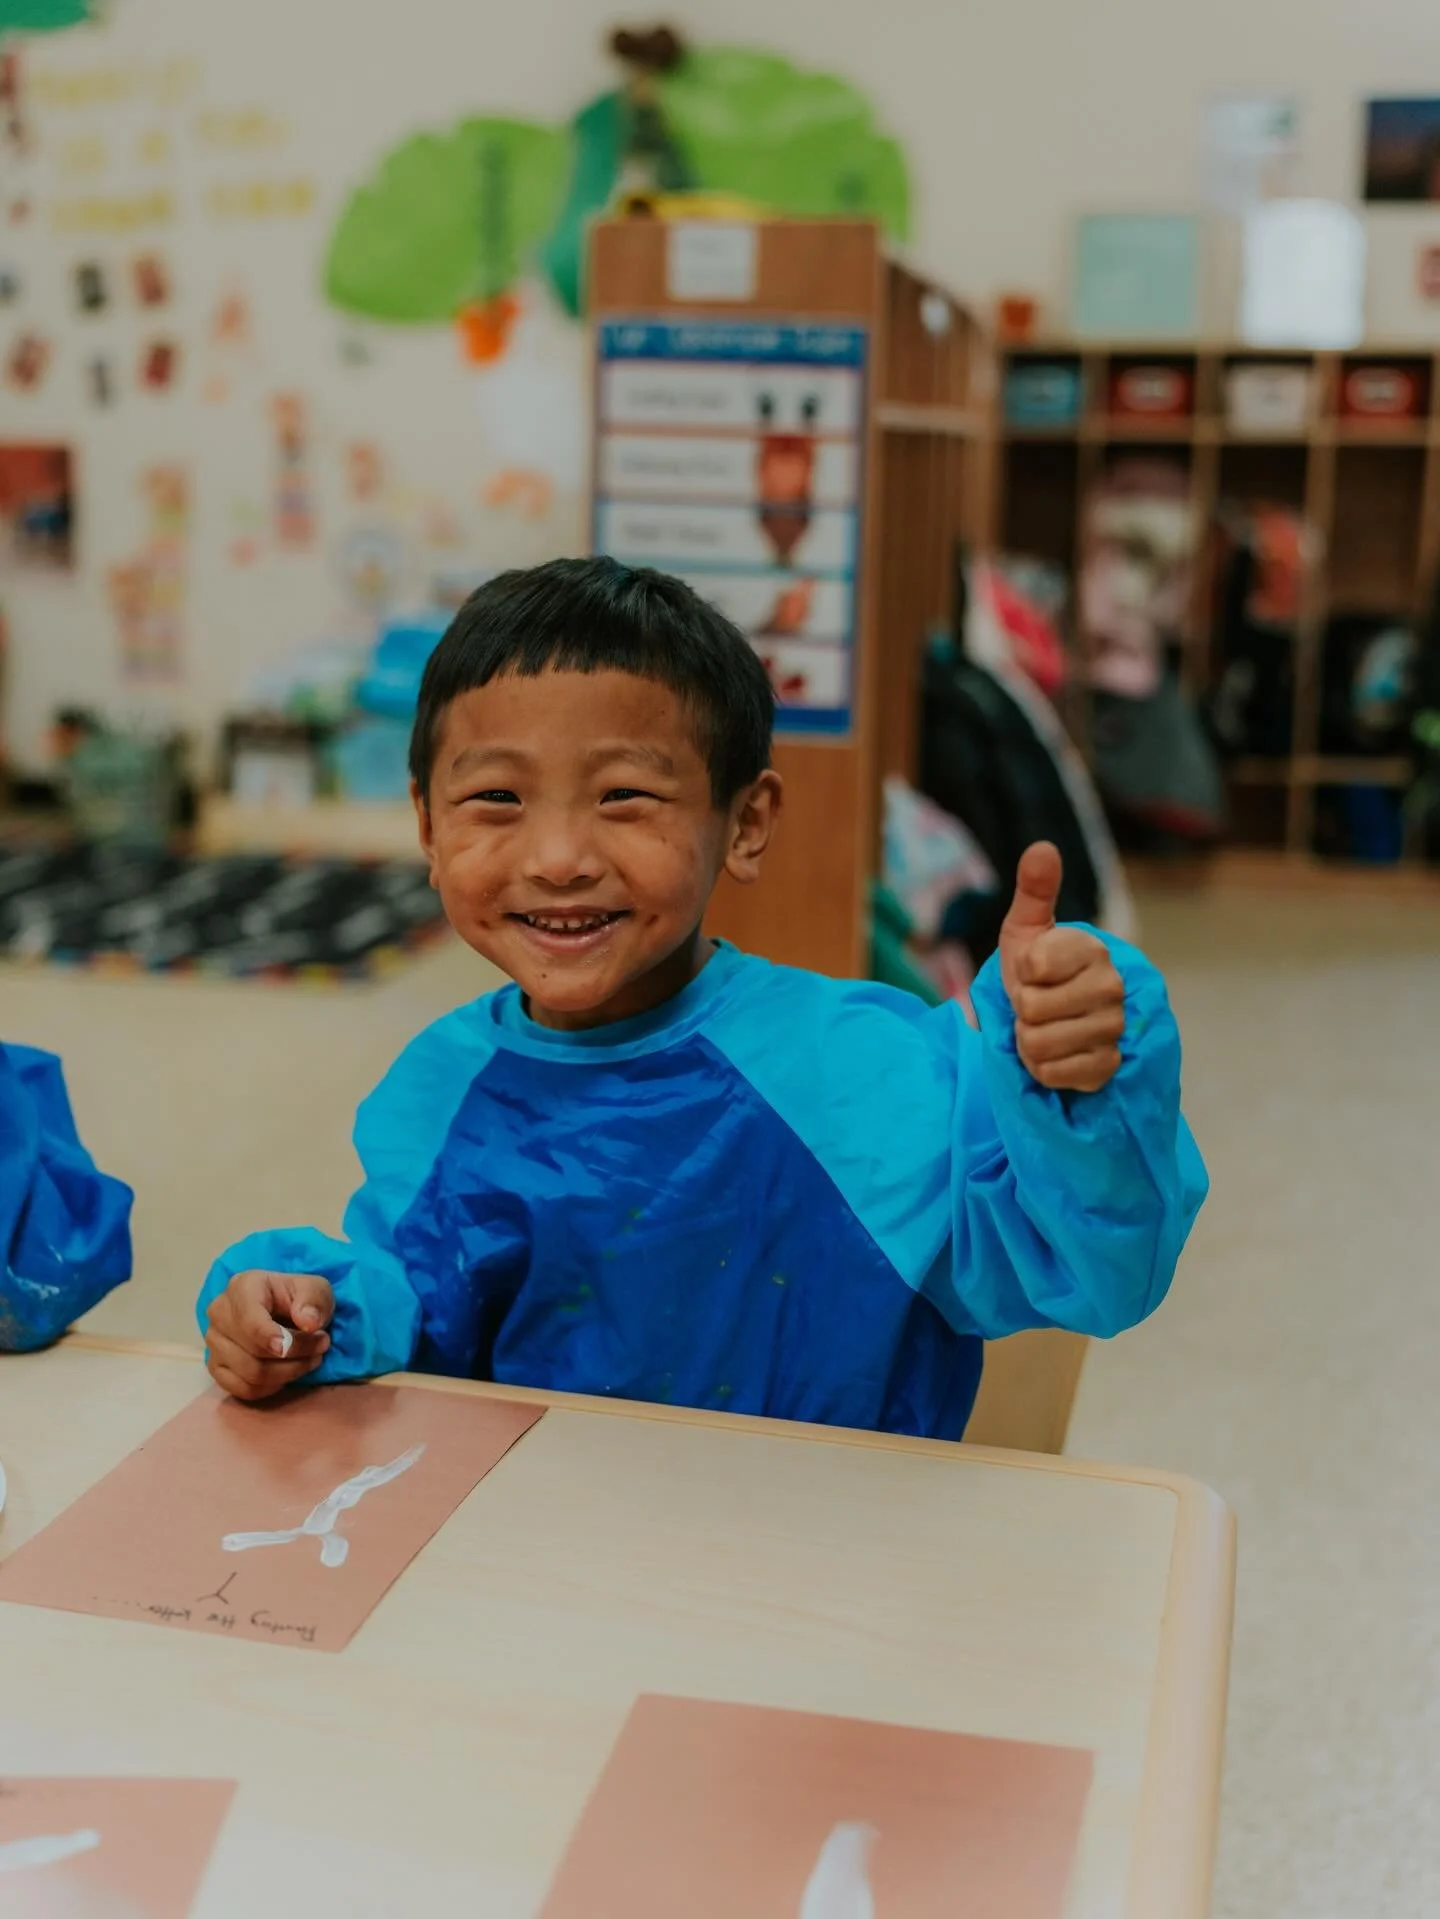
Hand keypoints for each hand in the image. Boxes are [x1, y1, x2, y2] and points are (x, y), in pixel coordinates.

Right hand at [205, 1270, 333, 1401]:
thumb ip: (314, 1301)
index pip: (250, 1321)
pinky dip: (271, 1387)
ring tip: (311, 1359)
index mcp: (242, 1287)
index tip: (291, 1347)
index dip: (271, 1338)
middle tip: (321, 1346)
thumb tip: (309, 1323)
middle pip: (254, 1351)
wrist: (283, 1309)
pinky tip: (287, 1374)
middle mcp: (220, 1314)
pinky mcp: (216, 1366)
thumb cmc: (298, 1298)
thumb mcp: (316, 1289)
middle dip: (294, 1355)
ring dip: (288, 1373)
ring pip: (250, 1374)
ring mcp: (214, 1342)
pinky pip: (243, 1389)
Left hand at [999, 842, 1124, 1093]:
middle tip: (1036, 1003)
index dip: (1021, 971)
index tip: (1033, 970)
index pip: (1033, 966)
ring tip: (1044, 1027)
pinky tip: (1057, 1053)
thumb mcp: (1026, 928)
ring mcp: (1112, 1028)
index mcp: (1092, 949)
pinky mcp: (1106, 1065)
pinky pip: (1051, 1072)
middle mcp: (1110, 987)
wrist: (1056, 1018)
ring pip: (1038, 1043)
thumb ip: (1034, 889)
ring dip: (1029, 1040)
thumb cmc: (1037, 969)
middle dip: (1021, 1010)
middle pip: (1031, 1009)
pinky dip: (1043, 1067)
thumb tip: (1042, 847)